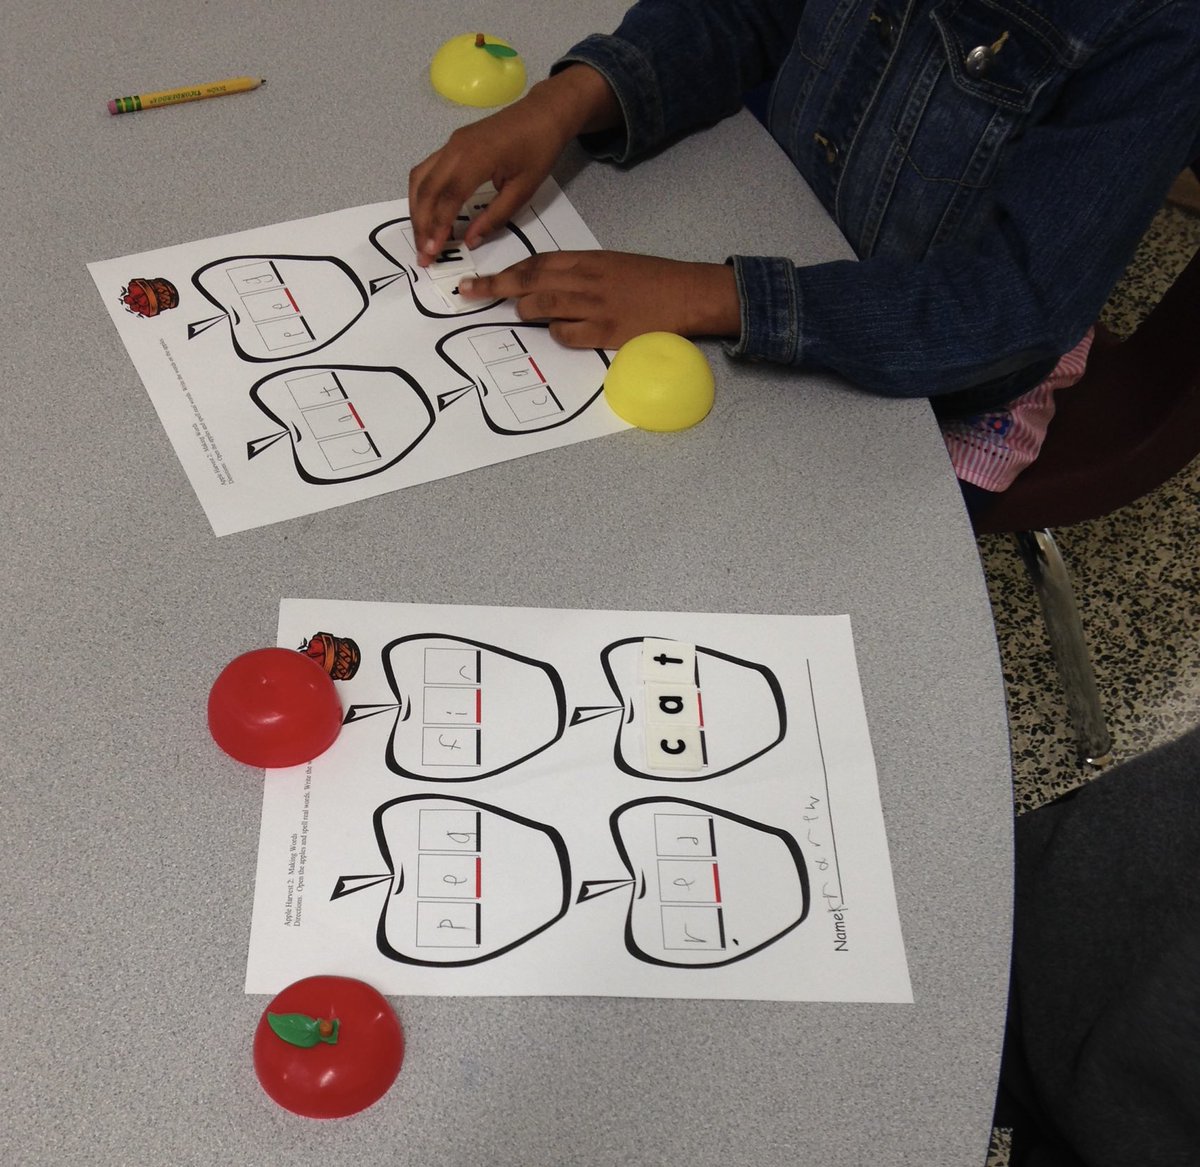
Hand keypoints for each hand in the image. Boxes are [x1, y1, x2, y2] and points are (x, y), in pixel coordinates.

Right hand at [408, 66, 619, 265]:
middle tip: (423, 254)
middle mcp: (455, 149)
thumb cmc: (539, 149)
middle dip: (421, 224)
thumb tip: (470, 241)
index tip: (431, 252)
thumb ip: (495, 217)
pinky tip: (428, 213)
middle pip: (426, 190)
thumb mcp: (523, 190)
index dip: (437, 228)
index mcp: (475, 159)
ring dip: (417, 210)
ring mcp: (451, 144)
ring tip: (423, 237)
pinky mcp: (452, 144)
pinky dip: (423, 194)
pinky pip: (427, 170)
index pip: (447, 199)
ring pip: (420, 179)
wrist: (542, 113)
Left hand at [458, 251, 740, 348]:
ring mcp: (595, 306)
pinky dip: (560, 334)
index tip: (479, 280)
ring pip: (544, 306)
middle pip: (530, 282)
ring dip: (527, 311)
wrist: (687, 293)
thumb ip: (576, 272)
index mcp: (587, 259)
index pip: (535, 263)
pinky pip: (568, 334)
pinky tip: (567, 332)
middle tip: (469, 293)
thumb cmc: (650, 279)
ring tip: (524, 314)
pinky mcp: (606, 331)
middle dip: (495, 287)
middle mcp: (587, 279)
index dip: (504, 272)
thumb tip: (542, 285)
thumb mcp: (610, 263)